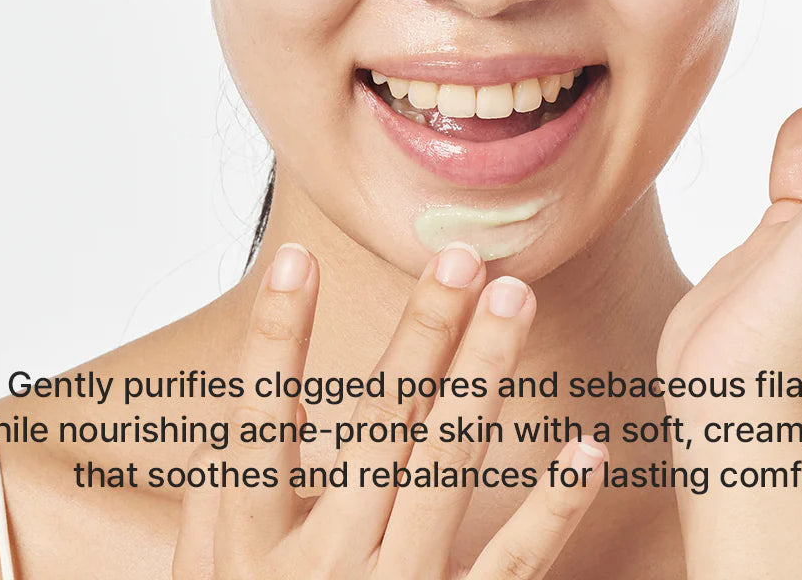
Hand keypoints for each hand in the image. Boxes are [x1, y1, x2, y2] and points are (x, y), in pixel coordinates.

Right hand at [172, 241, 605, 579]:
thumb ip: (216, 503)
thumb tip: (229, 416)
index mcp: (245, 547)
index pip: (254, 423)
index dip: (274, 338)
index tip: (297, 255)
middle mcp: (318, 566)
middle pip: (375, 427)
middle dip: (420, 332)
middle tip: (461, 253)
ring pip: (443, 468)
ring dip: (482, 375)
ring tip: (514, 298)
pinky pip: (509, 566)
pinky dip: (550, 508)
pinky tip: (585, 446)